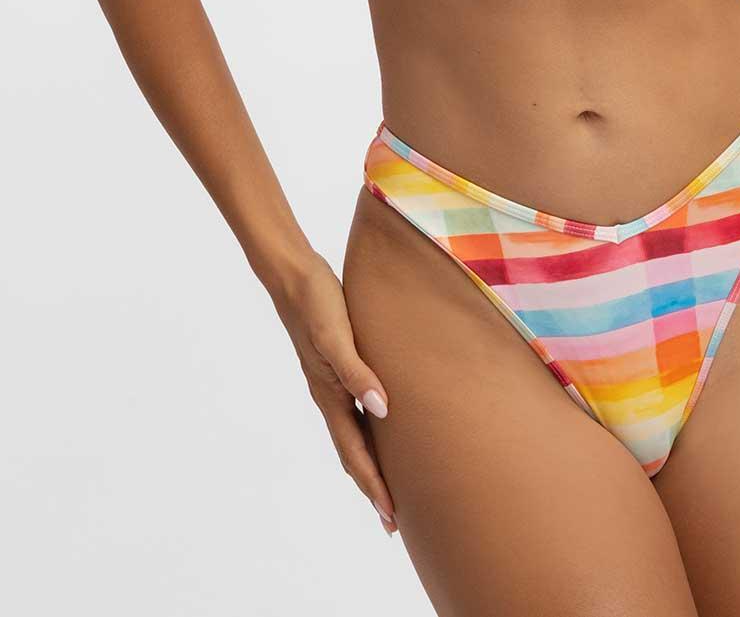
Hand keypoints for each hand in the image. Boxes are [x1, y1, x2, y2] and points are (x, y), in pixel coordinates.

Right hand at [270, 250, 397, 535]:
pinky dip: (369, 428)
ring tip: (389, 483)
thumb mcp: (337, 338)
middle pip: (353, 453)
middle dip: (371, 486)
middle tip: (392, 520)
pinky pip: (355, 408)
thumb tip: (382, 410)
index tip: (391, 517)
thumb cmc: (316, 302)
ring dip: (370, 462)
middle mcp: (330, 395)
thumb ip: (357, 373)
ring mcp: (331, 382)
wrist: (293, 273)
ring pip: (354, 433)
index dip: (373, 486)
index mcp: (330, 396)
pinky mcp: (337, 363)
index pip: (355, 453)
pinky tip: (382, 423)